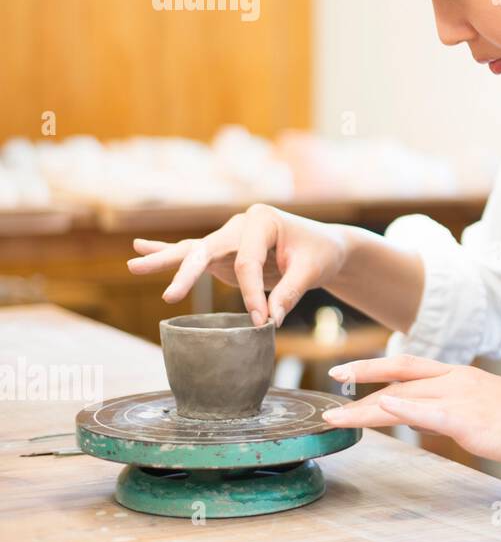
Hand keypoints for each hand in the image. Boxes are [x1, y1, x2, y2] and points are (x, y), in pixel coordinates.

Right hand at [125, 203, 348, 326]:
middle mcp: (240, 225)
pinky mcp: (224, 254)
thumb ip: (289, 293)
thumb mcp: (312, 271)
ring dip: (163, 259)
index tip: (263, 321)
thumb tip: (269, 320)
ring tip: (133, 265)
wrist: (326, 247)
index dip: (253, 293)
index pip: (248, 261)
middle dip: (188, 273)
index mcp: (262, 220)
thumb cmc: (320, 254)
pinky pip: (193, 254)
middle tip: (171, 295)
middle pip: (208, 249)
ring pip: (193, 250)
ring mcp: (229, 238)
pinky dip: (167, 251)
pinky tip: (140, 248)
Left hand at [321, 355, 500, 468]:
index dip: (374, 367)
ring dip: (366, 405)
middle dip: (360, 379)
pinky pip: (428, 413)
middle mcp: (456, 380)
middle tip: (328, 388)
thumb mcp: (484, 408)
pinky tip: (381, 408)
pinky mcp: (469, 420)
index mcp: (460, 375)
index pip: (408, 366)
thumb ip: (449, 409)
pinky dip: (402, 409)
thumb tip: (418, 417)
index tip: (345, 370)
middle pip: (398, 376)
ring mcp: (461, 399)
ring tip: (335, 415)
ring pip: (404, 396)